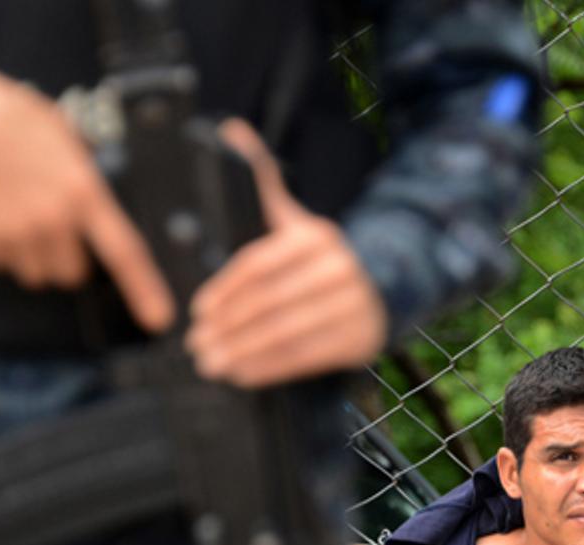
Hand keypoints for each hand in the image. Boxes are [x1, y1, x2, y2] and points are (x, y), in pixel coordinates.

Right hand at [0, 62, 173, 330]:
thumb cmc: (19, 120)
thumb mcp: (67, 139)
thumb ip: (86, 182)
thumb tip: (101, 215)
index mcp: (82, 191)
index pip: (123, 251)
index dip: (144, 289)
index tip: (159, 319)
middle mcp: (51, 218)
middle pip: (72, 274)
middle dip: (69, 259)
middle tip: (55, 227)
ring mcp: (14, 231)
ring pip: (37, 275)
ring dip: (36, 258)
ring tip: (24, 217)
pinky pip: (3, 265)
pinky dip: (4, 249)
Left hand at [185, 120, 387, 387]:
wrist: (388, 284)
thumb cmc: (321, 258)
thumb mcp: (295, 219)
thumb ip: (262, 182)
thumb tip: (229, 129)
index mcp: (313, 236)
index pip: (258, 265)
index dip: (225, 291)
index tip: (198, 312)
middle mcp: (337, 268)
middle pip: (269, 303)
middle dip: (228, 329)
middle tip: (196, 346)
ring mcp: (353, 305)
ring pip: (285, 333)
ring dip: (243, 353)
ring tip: (211, 365)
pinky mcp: (361, 338)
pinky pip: (306, 357)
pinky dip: (270, 369)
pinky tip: (243, 375)